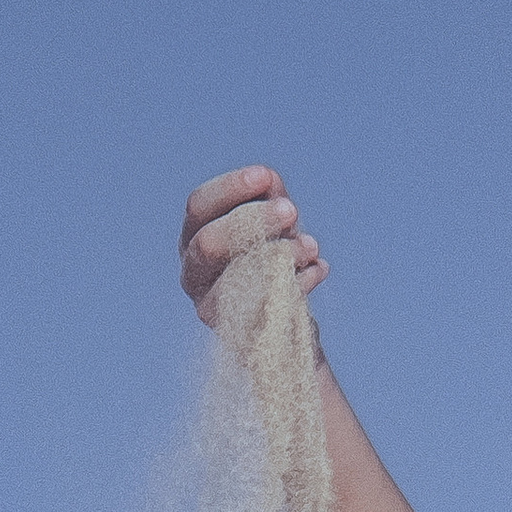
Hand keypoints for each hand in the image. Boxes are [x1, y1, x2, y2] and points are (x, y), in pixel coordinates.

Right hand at [178, 166, 328, 325]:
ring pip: (237, 278)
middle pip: (208, 244)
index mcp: (193, 238)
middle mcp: (193, 274)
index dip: (229, 189)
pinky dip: (298, 284)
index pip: (198, 207)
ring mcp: (210, 307)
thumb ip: (268, 198)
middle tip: (292, 210)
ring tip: (311, 245)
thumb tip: (269, 183)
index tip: (265, 176)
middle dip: (253, 222)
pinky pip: (266, 308)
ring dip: (281, 255)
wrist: (284, 317)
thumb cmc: (273, 257)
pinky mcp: (237, 335)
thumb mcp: (272, 221)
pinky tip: (317, 269)